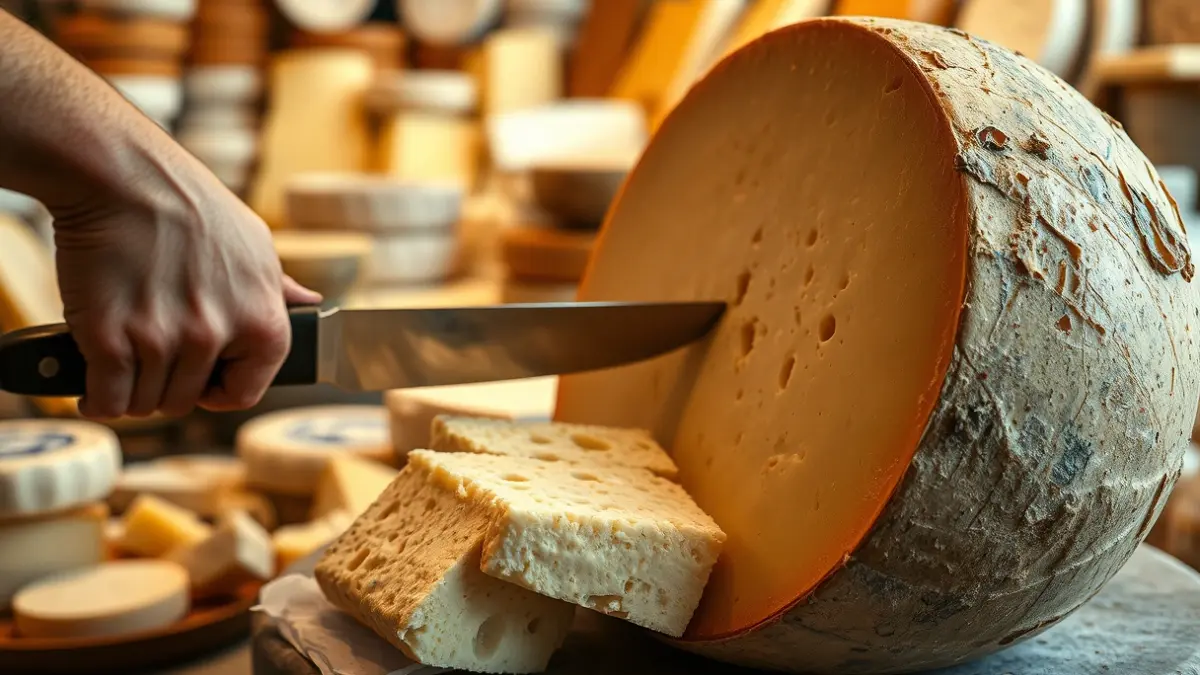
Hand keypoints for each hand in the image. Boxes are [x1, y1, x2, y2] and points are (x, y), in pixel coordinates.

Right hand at [53, 146, 319, 418]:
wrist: (124, 176)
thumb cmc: (190, 204)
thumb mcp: (257, 243)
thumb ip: (279, 287)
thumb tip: (311, 304)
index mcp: (262, 321)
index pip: (244, 393)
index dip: (218, 391)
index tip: (199, 380)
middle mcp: (216, 336)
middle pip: (184, 401)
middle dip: (165, 386)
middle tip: (148, 356)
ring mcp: (162, 339)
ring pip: (144, 404)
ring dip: (129, 388)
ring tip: (122, 358)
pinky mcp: (110, 338)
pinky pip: (107, 399)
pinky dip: (96, 398)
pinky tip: (91, 383)